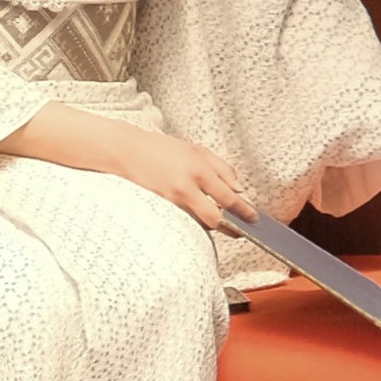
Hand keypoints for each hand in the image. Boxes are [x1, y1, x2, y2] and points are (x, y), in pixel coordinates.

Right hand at [0, 102, 251, 231]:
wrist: (125, 150)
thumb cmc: (161, 149)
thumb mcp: (194, 149)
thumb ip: (219, 167)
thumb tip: (239, 188)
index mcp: (200, 165)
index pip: (229, 192)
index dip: (244, 208)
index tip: (254, 217)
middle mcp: (190, 181)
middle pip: (220, 211)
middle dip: (236, 224)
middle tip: (247, 231)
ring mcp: (175, 195)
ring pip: (204, 219)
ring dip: (218, 225)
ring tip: (230, 229)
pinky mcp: (163, 203)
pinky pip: (187, 218)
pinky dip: (199, 222)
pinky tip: (206, 223)